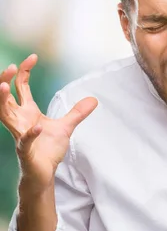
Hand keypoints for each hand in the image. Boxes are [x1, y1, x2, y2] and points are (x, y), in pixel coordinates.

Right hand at [0, 54, 97, 192]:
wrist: (44, 173)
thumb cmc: (47, 150)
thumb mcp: (66, 127)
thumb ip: (77, 113)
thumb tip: (93, 99)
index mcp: (27, 112)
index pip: (20, 87)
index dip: (24, 71)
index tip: (33, 57)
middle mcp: (19, 121)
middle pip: (5, 97)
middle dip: (4, 81)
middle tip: (9, 67)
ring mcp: (20, 135)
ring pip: (3, 115)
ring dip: (2, 100)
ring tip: (3, 85)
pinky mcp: (25, 151)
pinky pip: (24, 141)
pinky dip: (30, 134)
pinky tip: (38, 126)